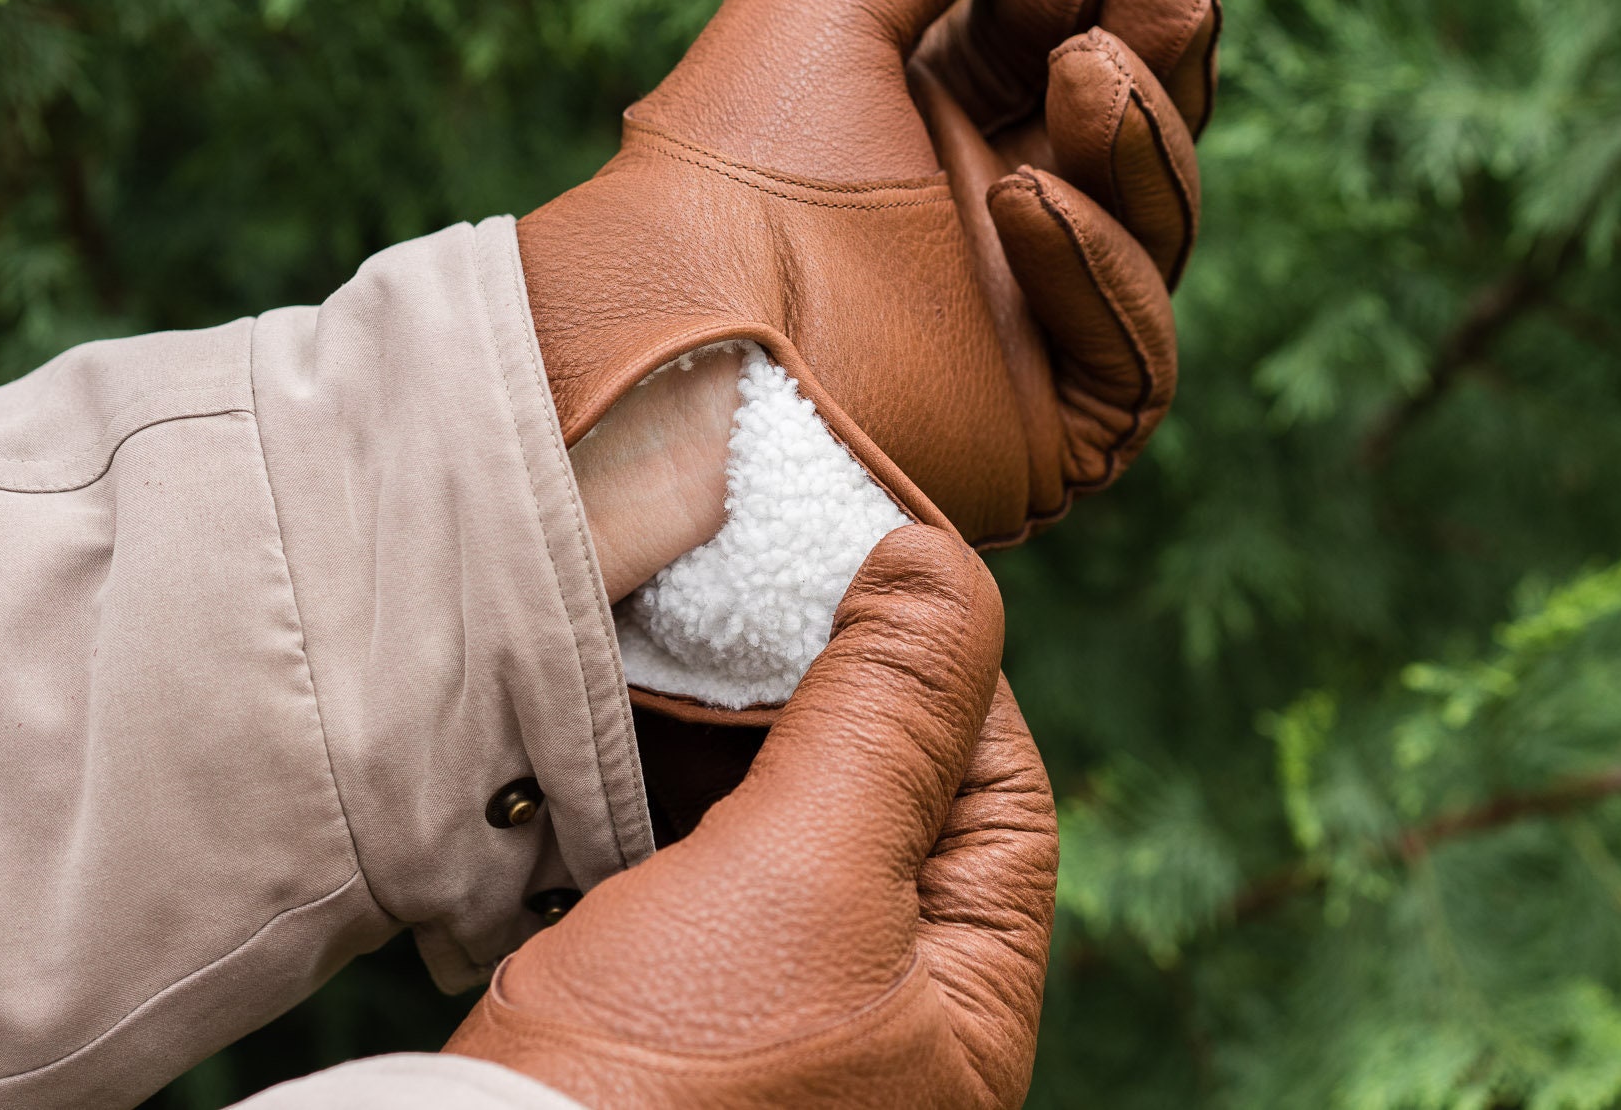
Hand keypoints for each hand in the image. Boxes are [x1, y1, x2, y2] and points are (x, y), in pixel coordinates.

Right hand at [445, 526, 1056, 1107]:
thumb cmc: (667, 1078)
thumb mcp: (807, 869)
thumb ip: (889, 711)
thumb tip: (942, 563)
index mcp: (965, 1017)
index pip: (1000, 798)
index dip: (946, 672)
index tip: (873, 569)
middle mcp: (882, 1025)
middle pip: (886, 805)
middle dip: (824, 690)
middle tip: (762, 590)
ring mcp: (766, 1021)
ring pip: (775, 826)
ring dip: (730, 731)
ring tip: (685, 637)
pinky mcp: (659, 1011)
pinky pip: (686, 864)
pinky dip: (660, 787)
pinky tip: (619, 722)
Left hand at [518, 0, 1218, 548]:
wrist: (687, 334)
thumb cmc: (737, 157)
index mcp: (934, 118)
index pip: (1068, 34)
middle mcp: (989, 219)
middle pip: (1138, 123)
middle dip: (1160, 40)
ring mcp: (1027, 327)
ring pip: (1160, 223)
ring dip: (1139, 133)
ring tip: (1085, 74)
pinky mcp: (1053, 429)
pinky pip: (1138, 350)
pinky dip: (1097, 264)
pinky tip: (1027, 202)